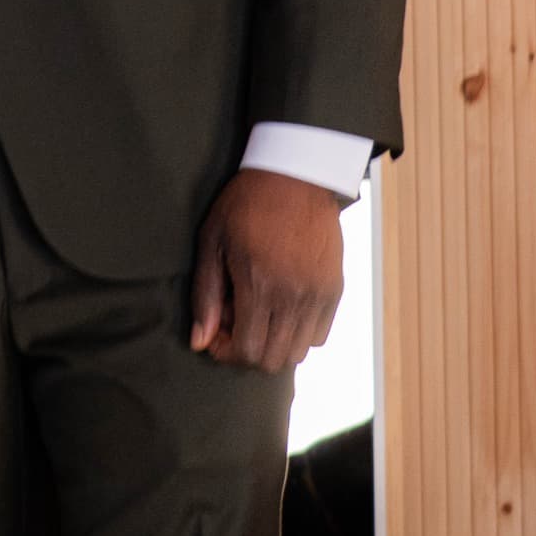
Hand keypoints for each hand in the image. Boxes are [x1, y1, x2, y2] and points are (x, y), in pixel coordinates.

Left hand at [190, 168, 343, 372]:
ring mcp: (319, 294)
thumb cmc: (245, 204)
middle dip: (248, 351)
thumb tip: (199, 342)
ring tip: (258, 314)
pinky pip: (319, 335)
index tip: (216, 336)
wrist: (294, 175)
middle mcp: (294, 296)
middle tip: (235, 324)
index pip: (248, 351)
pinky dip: (298, 333)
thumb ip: (205, 295)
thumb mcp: (213, 242)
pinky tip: (281, 307)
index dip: (227, 352)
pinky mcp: (335, 289)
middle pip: (274, 359)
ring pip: (298, 352)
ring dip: (274, 344)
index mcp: (260, 284)